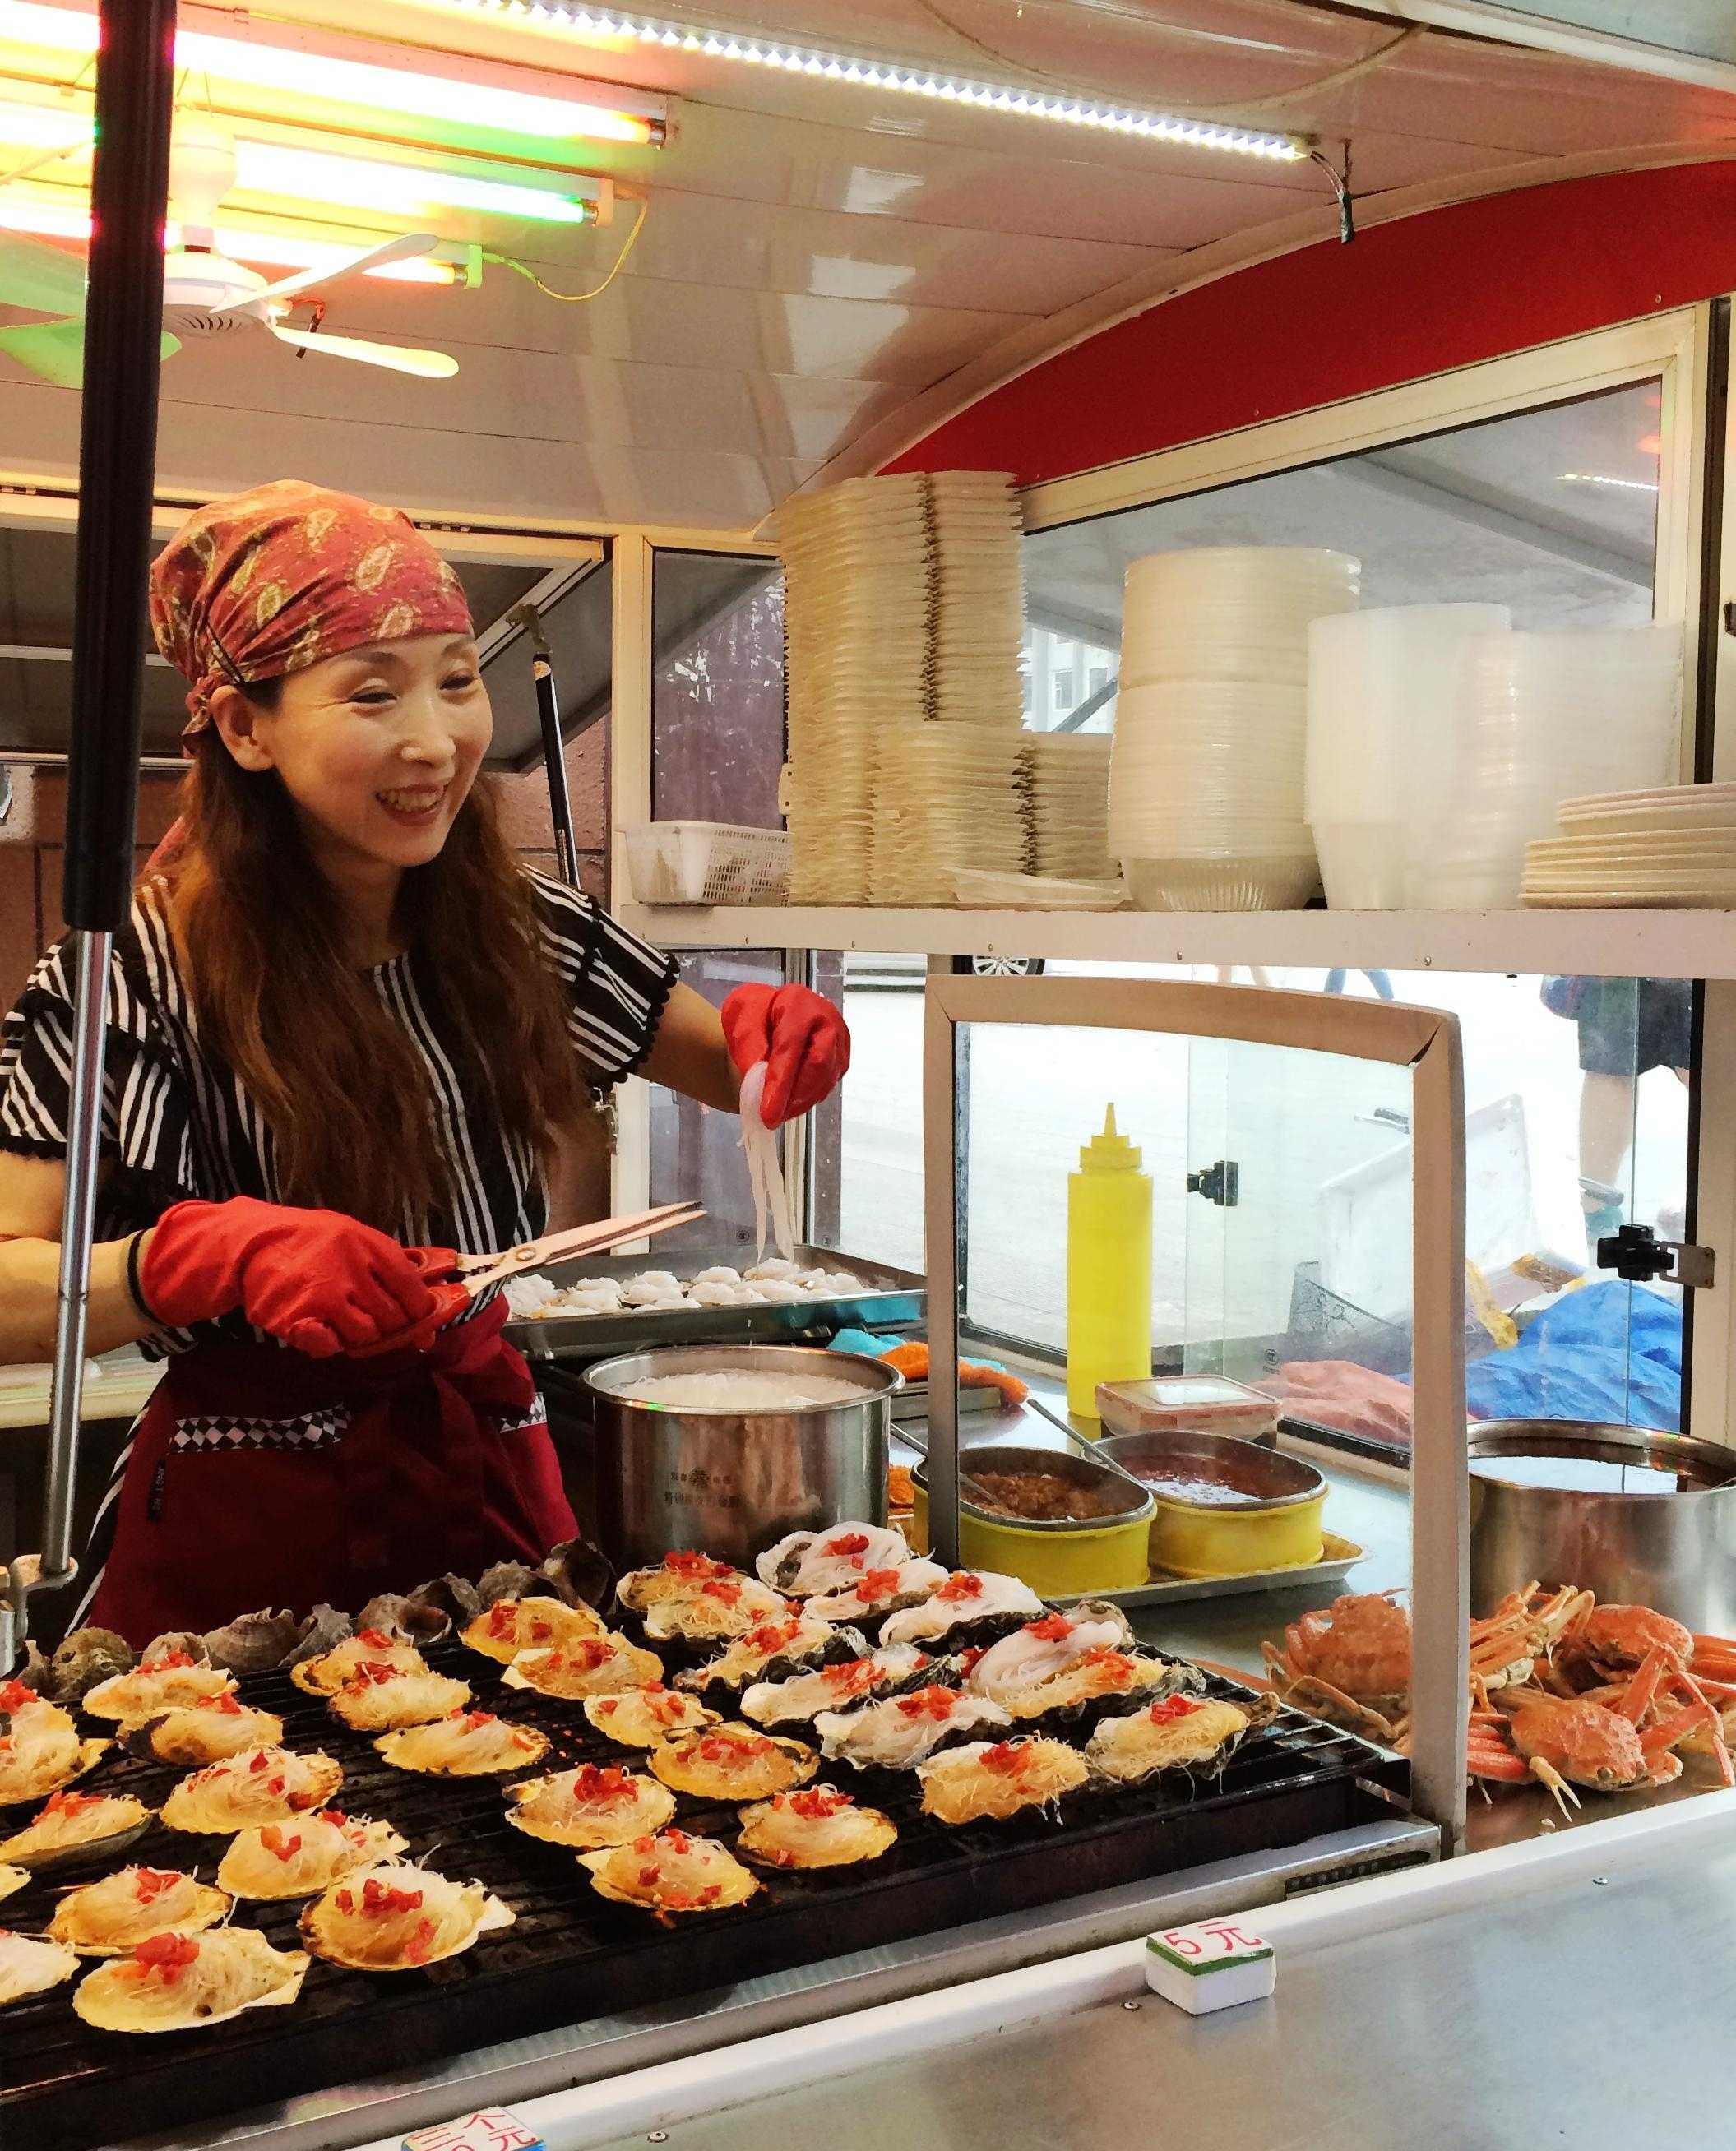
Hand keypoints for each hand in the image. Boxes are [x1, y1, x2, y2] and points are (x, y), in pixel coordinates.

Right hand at [138, 1197, 440, 1358]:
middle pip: (394, 1320)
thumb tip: (433, 1310)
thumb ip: (393, 1269)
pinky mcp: (299, 1320)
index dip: (420, 1311)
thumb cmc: (313, 1241)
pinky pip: (331, 1348)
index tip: (417, 1319)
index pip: (414, 1291)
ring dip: (358, 1333)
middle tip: (368, 1315)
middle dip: (388, 1325)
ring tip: (339, 1316)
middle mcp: (353, 1272)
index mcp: (371, 1247)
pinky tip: (321, 1327)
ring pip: (366, 1336)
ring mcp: (325, 1298)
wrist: (253, 1243)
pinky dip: (330, 1344)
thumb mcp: (356, 1238)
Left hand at [720, 983, 850, 1125]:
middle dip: (795, 1097)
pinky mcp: (842, 1057)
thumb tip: (759, 1080)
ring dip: (801, 1102)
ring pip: (826, 1079)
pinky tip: (789, 1104)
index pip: (791, 1048)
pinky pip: (828, 1083)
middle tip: (772, 1119)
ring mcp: (839, 1039)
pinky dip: (807, 1098)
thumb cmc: (755, 1014)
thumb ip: (748, 1046)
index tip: (768, 1114)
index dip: (780, 1084)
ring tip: (776, 1114)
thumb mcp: (739, 1020)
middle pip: (819, 1065)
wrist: (771, 1013)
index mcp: (798, 1004)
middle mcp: (827, 1019)